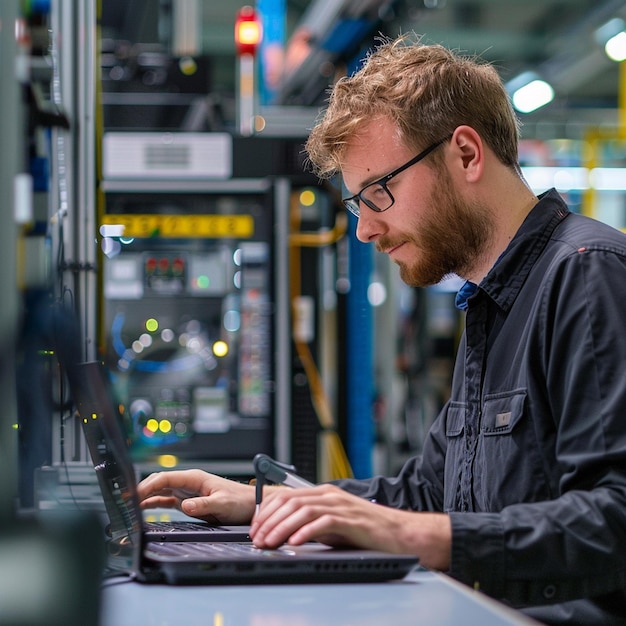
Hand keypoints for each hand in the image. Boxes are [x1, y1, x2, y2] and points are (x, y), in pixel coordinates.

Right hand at [137, 469, 255, 524]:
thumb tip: (185, 506)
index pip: (165, 477)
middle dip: (141, 488)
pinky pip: (166, 499)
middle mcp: (188, 482)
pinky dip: (153, 502)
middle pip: (159, 481)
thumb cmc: (239, 501)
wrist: (249, 505)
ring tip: (128, 505)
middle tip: (125, 501)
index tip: (134, 494)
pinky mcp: (188, 500)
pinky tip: (142, 508)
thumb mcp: (222, 504)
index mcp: (194, 478)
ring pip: (160, 489)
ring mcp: (187, 491)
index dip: (148, 484)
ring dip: (145, 495)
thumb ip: (204, 505)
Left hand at [250, 483, 450, 569]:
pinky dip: (306, 531)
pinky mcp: (351, 520)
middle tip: (257, 539)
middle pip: (290, 501)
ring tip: (270, 542)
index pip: (286, 495)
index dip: (266, 511)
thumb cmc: (367, 530)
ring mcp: (341, 506)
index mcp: (323, 493)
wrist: (400, 533)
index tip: (254, 528)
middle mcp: (329, 495)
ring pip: (302, 510)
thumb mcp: (333, 524)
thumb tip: (284, 534)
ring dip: (282, 527)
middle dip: (269, 520)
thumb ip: (312, 524)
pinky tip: (295, 542)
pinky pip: (324, 522)